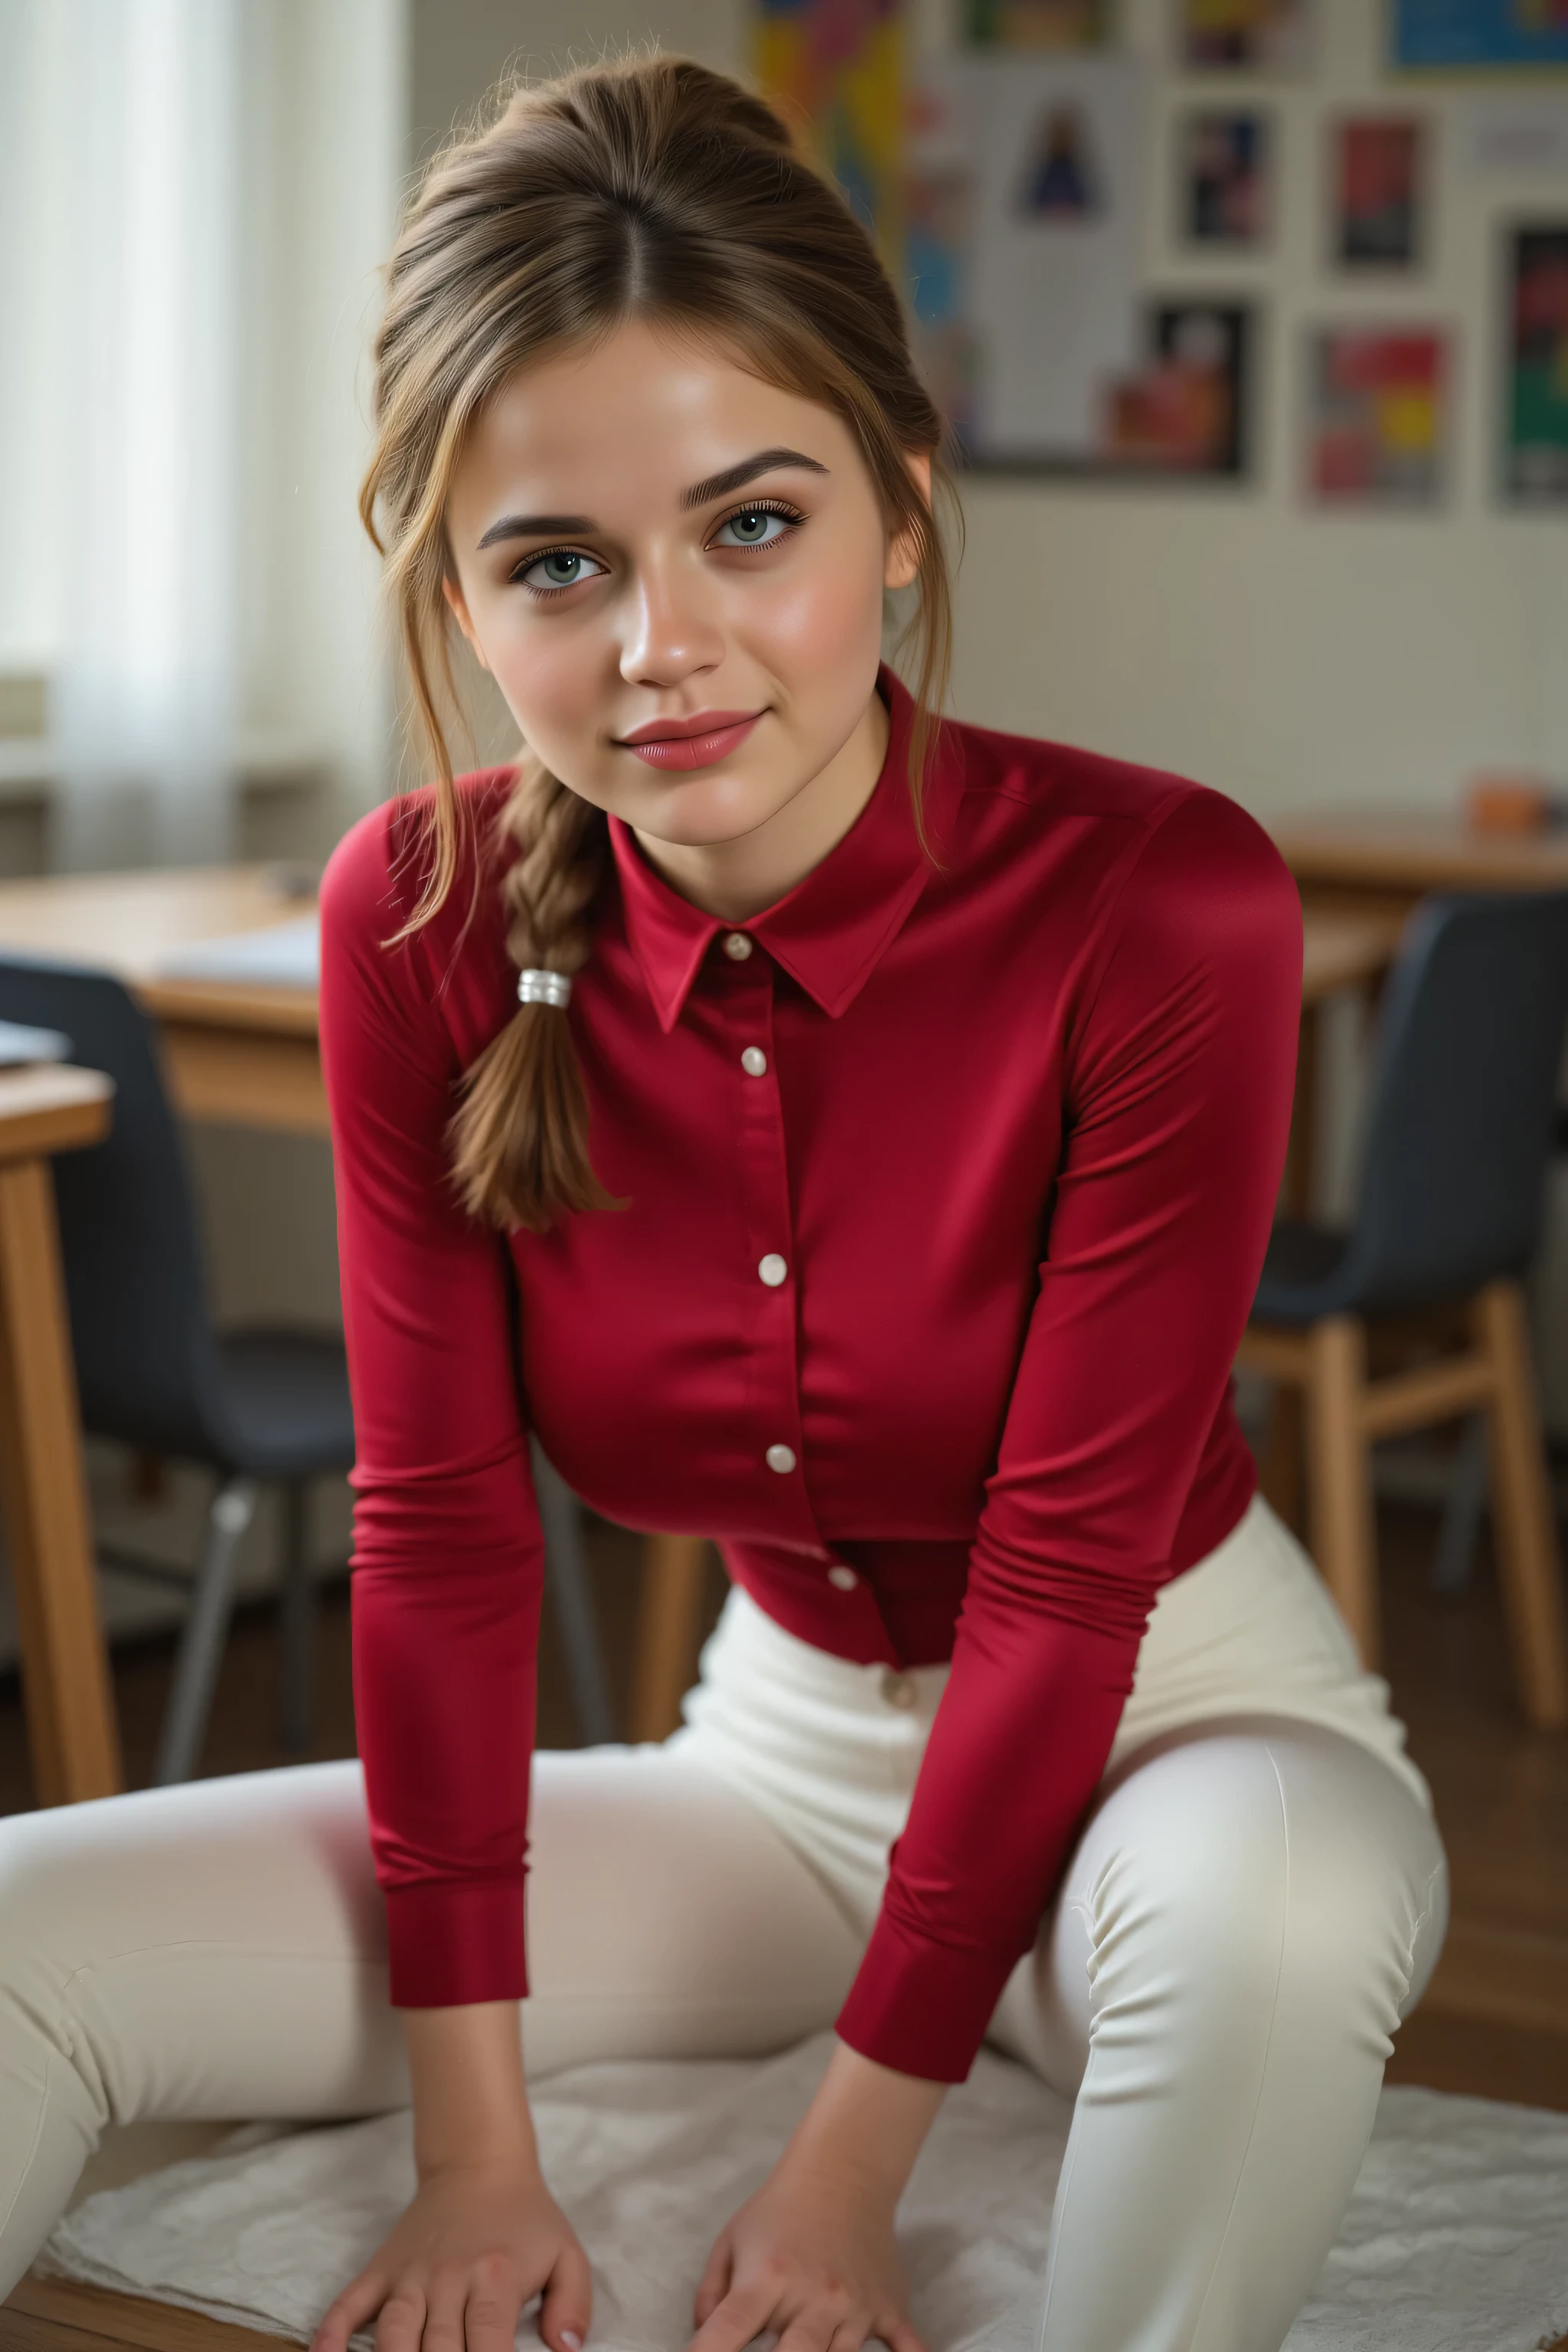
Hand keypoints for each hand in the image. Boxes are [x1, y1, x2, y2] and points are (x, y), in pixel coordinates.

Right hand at [309, 2156, 591, 2351]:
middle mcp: (448, 2276)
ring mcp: (409, 2273)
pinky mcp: (381, 2268)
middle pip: (437, 2348)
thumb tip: (566, 2351)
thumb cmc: (526, 2220)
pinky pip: (349, 2303)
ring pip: (392, 2333)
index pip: (487, 2338)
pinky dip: (333, 2333)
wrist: (479, 2164)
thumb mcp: (567, 2253)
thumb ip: (573, 2305)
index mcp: (496, 2274)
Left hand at [686, 2149, 926, 2351]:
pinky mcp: (888, 2309)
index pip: (729, 2332)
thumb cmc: (779, 2212)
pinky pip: (907, 2347)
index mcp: (768, 2277)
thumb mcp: (731, 2240)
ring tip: (807, 2350)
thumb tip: (702, 2339)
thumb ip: (711, 2295)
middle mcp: (814, 2295)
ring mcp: (855, 2306)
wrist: (843, 2173)